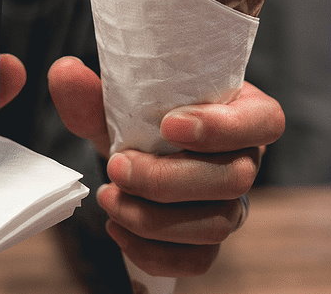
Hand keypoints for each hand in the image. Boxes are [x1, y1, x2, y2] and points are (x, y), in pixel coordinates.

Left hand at [48, 56, 283, 276]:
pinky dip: (154, 252)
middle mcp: (245, 160)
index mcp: (240, 112)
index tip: (169, 124)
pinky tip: (118, 229)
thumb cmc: (138, 118)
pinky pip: (198, 260)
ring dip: (155, 218)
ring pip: (216, 224)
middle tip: (117, 166)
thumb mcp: (115, 101)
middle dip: (168, 178)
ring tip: (109, 198)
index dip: (224, 127)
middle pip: (235, 179)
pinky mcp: (208, 240)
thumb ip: (91, 91)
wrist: (131, 152)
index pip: (265, 120)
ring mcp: (231, 204)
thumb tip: (64, 72)